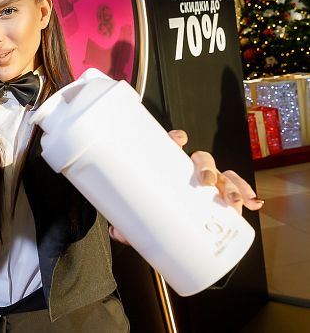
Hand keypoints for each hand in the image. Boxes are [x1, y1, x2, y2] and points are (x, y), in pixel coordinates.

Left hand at [108, 129, 263, 245]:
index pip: (171, 145)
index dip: (175, 139)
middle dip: (206, 165)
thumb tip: (119, 233)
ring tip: (231, 198)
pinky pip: (235, 190)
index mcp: (167, 167)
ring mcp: (206, 184)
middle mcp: (189, 172)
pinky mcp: (219, 198)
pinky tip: (252, 202)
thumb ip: (127, 226)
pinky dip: (245, 194)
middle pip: (201, 159)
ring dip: (230, 183)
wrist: (165, 231)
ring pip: (221, 174)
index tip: (178, 139)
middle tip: (204, 179)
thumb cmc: (150, 214)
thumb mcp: (137, 218)